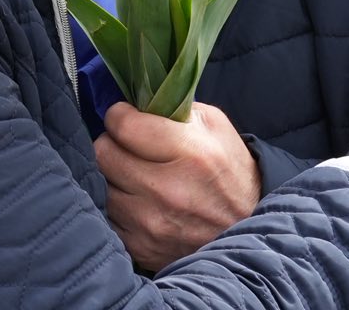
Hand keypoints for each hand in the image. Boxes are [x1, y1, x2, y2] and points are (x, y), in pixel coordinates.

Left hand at [95, 102, 260, 271]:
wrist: (247, 230)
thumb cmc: (230, 171)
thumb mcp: (216, 127)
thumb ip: (176, 108)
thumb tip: (136, 101)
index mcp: (191, 153)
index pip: (124, 126)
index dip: (119, 115)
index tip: (124, 116)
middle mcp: (168, 190)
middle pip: (103, 154)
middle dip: (112, 143)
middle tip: (126, 144)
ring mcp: (152, 222)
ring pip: (101, 185)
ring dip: (113, 176)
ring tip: (132, 173)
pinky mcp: (141, 247)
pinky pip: (107, 216)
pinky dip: (117, 205)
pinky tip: (136, 200)